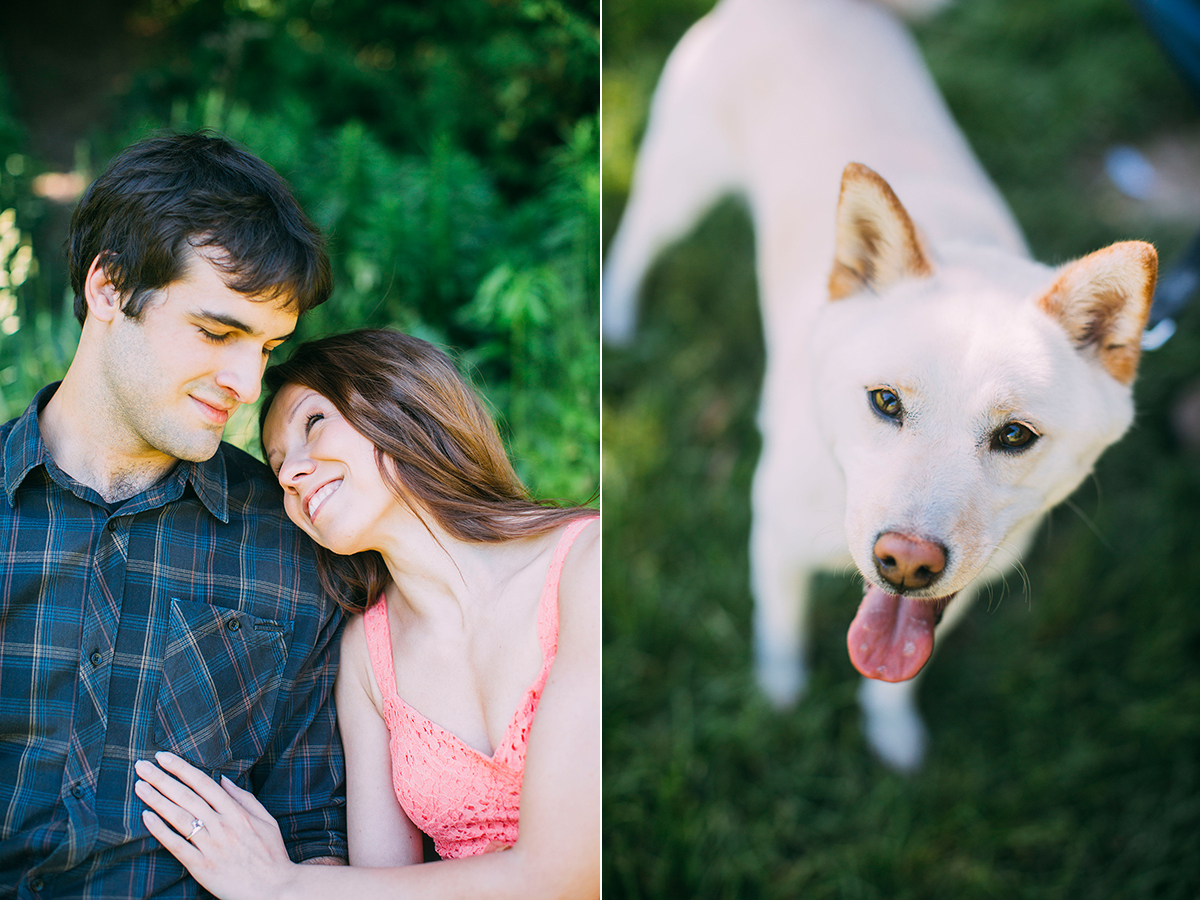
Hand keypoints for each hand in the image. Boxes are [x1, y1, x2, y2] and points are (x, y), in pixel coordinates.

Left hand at [135, 752, 299, 899]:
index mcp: (237, 812)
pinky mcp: (201, 866)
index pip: (204, 783)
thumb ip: (245, 798)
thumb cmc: (271, 854)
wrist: (274, 889)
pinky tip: (147, 817)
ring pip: (178, 817)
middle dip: (161, 779)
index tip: (164, 757)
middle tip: (141, 766)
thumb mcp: (266, 820)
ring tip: (139, 786)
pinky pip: (177, 845)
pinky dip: (160, 830)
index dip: (182, 768)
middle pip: (186, 796)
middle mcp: (221, 825)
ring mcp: (210, 846)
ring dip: (156, 799)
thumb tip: (223, 779)